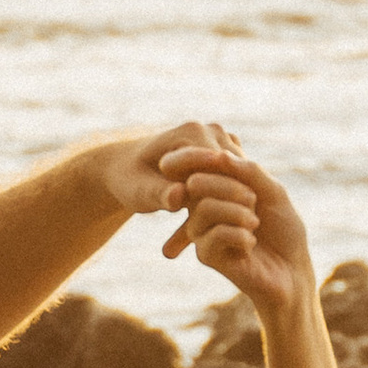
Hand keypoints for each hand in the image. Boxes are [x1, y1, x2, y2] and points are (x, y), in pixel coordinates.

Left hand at [86, 119, 241, 253]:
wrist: (128, 169)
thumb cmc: (129, 181)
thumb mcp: (140, 192)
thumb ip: (160, 195)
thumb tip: (179, 197)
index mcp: (193, 132)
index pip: (221, 167)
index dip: (224, 198)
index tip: (224, 227)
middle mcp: (213, 130)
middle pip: (235, 172)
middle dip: (231, 204)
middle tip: (234, 237)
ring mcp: (222, 140)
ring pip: (239, 178)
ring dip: (232, 205)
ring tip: (232, 236)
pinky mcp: (226, 153)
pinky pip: (235, 180)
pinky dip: (228, 201)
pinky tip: (225, 227)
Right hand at [156, 144, 315, 314]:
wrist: (292, 271)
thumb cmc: (284, 230)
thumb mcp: (273, 192)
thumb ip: (249, 172)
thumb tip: (219, 156)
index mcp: (218, 188)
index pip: (201, 165)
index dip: (213, 161)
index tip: (243, 174)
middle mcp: (204, 207)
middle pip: (196, 183)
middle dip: (231, 187)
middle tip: (254, 201)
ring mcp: (202, 231)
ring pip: (204, 208)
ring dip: (238, 212)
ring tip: (255, 224)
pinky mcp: (205, 255)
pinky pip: (214, 234)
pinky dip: (239, 235)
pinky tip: (250, 245)